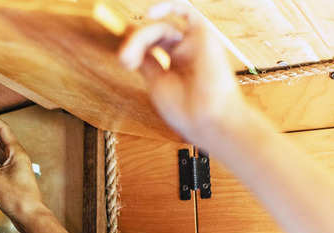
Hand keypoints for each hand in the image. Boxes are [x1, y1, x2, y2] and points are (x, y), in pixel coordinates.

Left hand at [119, 2, 245, 144]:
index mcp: (176, 67)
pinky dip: (168, 6)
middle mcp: (186, 53)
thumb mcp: (157, 83)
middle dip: (135, 43)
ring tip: (132, 55)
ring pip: (162, 28)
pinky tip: (150, 14)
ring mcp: (194, 44)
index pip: (151, 46)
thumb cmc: (186, 110)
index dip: (135, 47)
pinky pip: (185, 11)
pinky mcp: (203, 35)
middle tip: (125, 59)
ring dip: (142, 37)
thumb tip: (130, 42)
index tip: (125, 59)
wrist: (208, 120)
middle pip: (154, 36)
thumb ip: (146, 60)